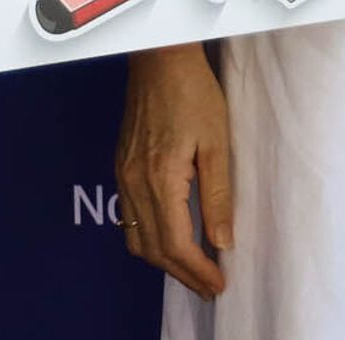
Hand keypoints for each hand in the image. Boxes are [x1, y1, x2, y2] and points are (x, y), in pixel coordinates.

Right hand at [116, 43, 232, 298]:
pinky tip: (170, 238)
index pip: (176, 243)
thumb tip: (223, 242)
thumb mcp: (216, 141)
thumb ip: (218, 195)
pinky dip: (149, 239)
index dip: (198, 270)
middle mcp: (134, 181)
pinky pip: (128, 218)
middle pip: (153, 249)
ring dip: (164, 261)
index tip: (219, 284)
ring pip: (136, 238)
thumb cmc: (193, 92)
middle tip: (209, 287)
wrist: (159, 57)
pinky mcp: (121, 166)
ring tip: (193, 269)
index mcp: (160, 177)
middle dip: (182, 274)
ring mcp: (123, 174)